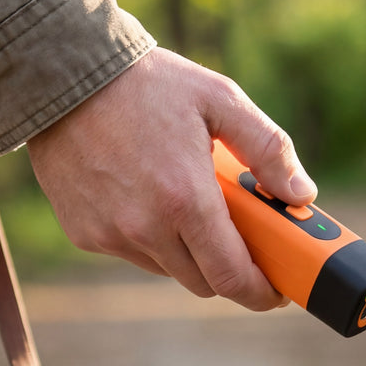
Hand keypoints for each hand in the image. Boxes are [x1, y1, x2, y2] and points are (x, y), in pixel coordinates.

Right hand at [27, 48, 316, 310]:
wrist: (63, 73)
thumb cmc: (150, 83)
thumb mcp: (222, 100)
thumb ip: (269, 150)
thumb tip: (302, 195)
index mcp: (185, 199)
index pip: (231, 275)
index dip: (260, 292)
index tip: (277, 291)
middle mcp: (144, 227)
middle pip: (203, 281)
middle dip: (230, 271)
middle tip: (247, 245)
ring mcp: (110, 234)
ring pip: (168, 269)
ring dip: (190, 253)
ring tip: (196, 208)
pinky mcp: (84, 232)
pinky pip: (132, 252)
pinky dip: (153, 239)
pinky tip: (154, 199)